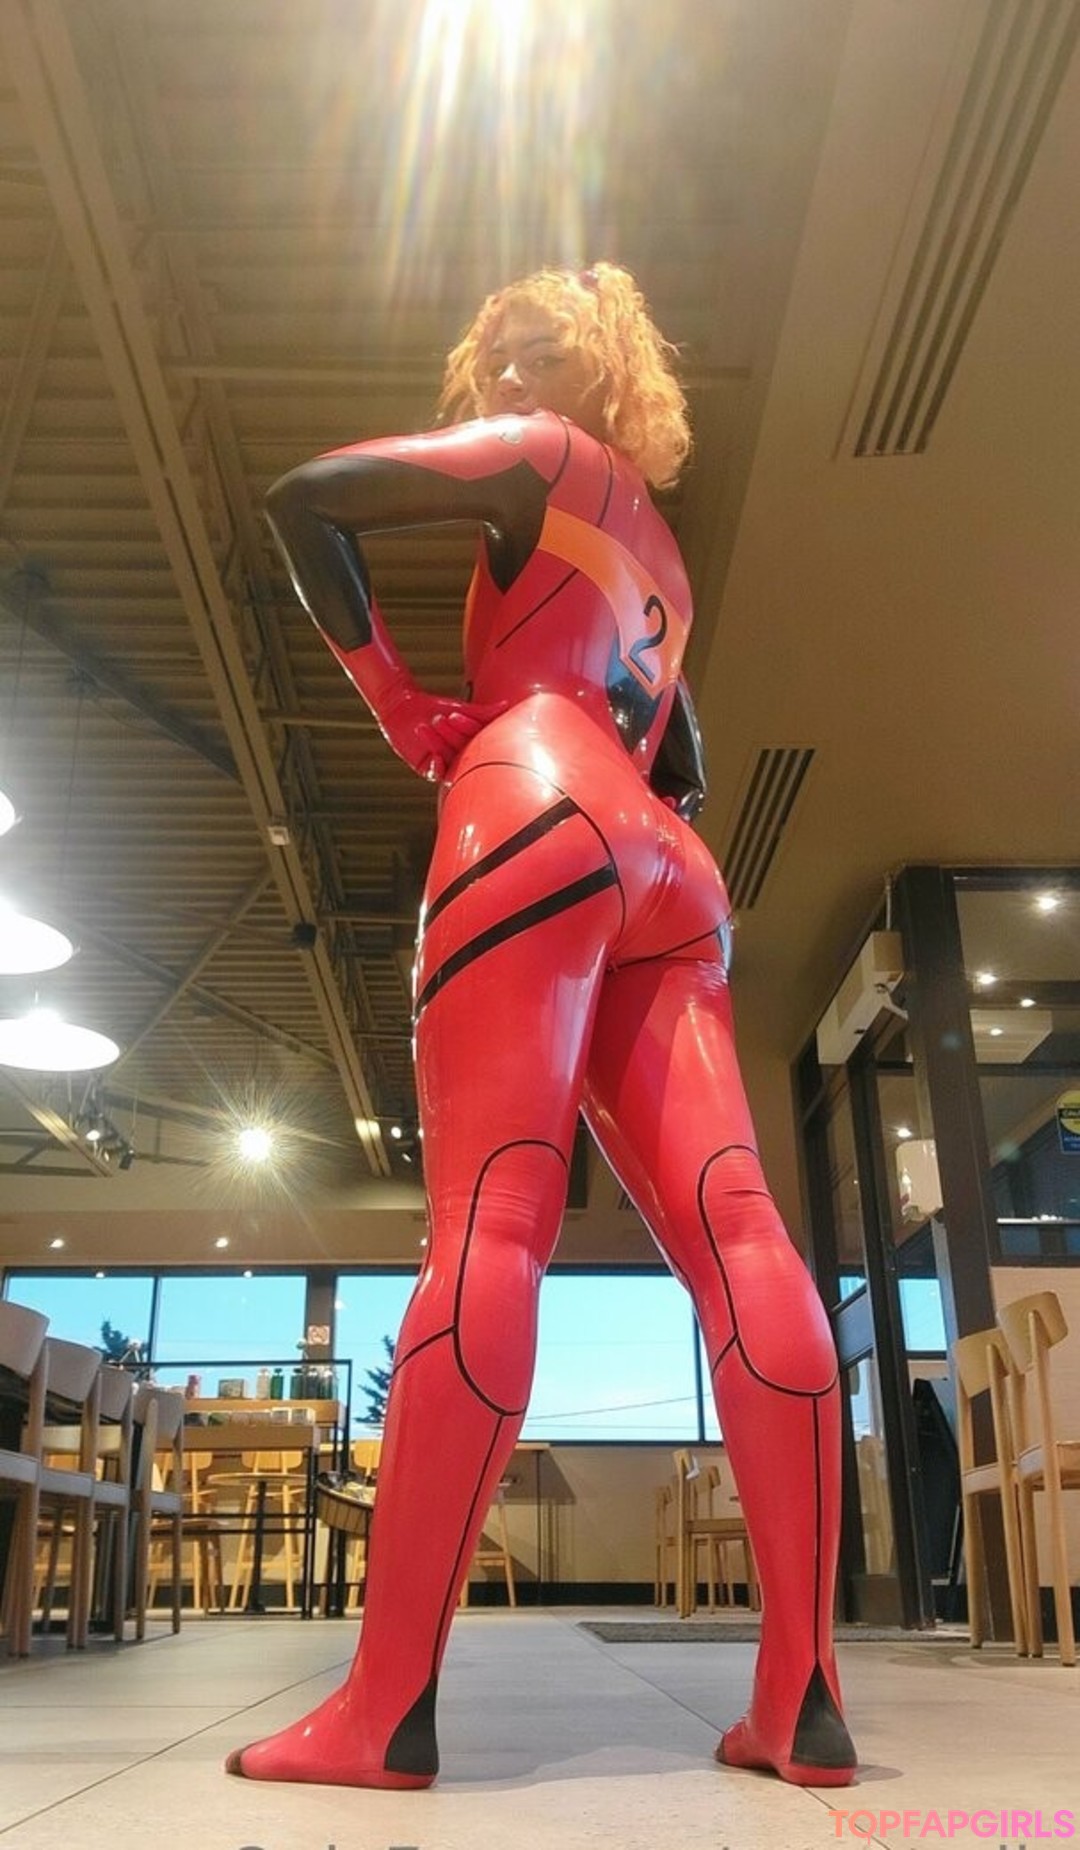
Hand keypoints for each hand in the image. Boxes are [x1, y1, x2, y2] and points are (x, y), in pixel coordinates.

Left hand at [377, 680, 505, 781]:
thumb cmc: (432, 707)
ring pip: (450, 760)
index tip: (455, 716)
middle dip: (452, 735)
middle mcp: (460, 755)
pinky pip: (437, 774)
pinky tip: (435, 758)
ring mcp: (446, 764)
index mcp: (472, 742)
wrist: (401, 709)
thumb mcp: (460, 709)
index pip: (477, 740)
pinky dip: (437, 767)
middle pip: (463, 750)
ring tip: (429, 725)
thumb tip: (506, 705)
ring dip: (441, 745)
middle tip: (441, 719)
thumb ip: (483, 712)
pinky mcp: (429, 770)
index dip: (468, 728)